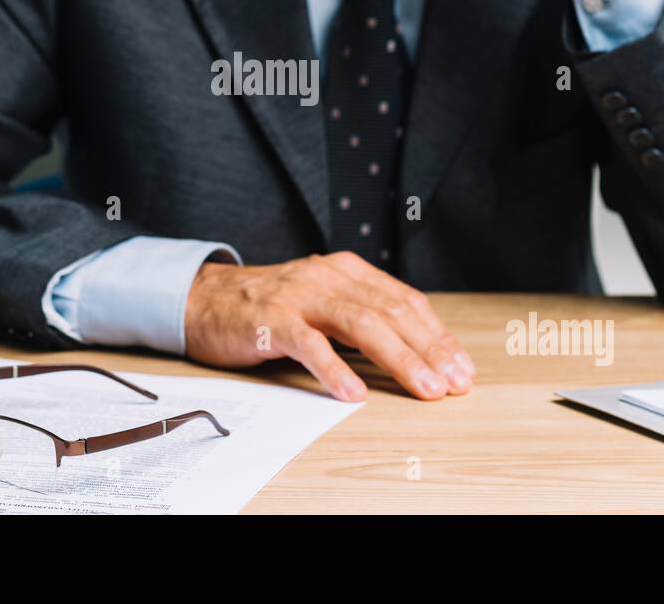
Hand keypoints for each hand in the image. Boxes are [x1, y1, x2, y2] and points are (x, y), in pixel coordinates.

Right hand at [184, 252, 475, 401]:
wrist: (202, 298)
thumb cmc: (268, 307)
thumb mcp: (321, 302)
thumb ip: (360, 317)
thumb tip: (414, 353)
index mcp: (346, 271)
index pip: (404, 301)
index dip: (437, 335)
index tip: (461, 366)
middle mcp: (328, 276)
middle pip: (391, 312)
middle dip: (429, 350)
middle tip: (454, 382)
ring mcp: (300, 296)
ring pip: (361, 325)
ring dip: (399, 359)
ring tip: (423, 387)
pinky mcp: (271, 319)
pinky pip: (310, 345)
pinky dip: (335, 370)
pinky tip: (354, 393)